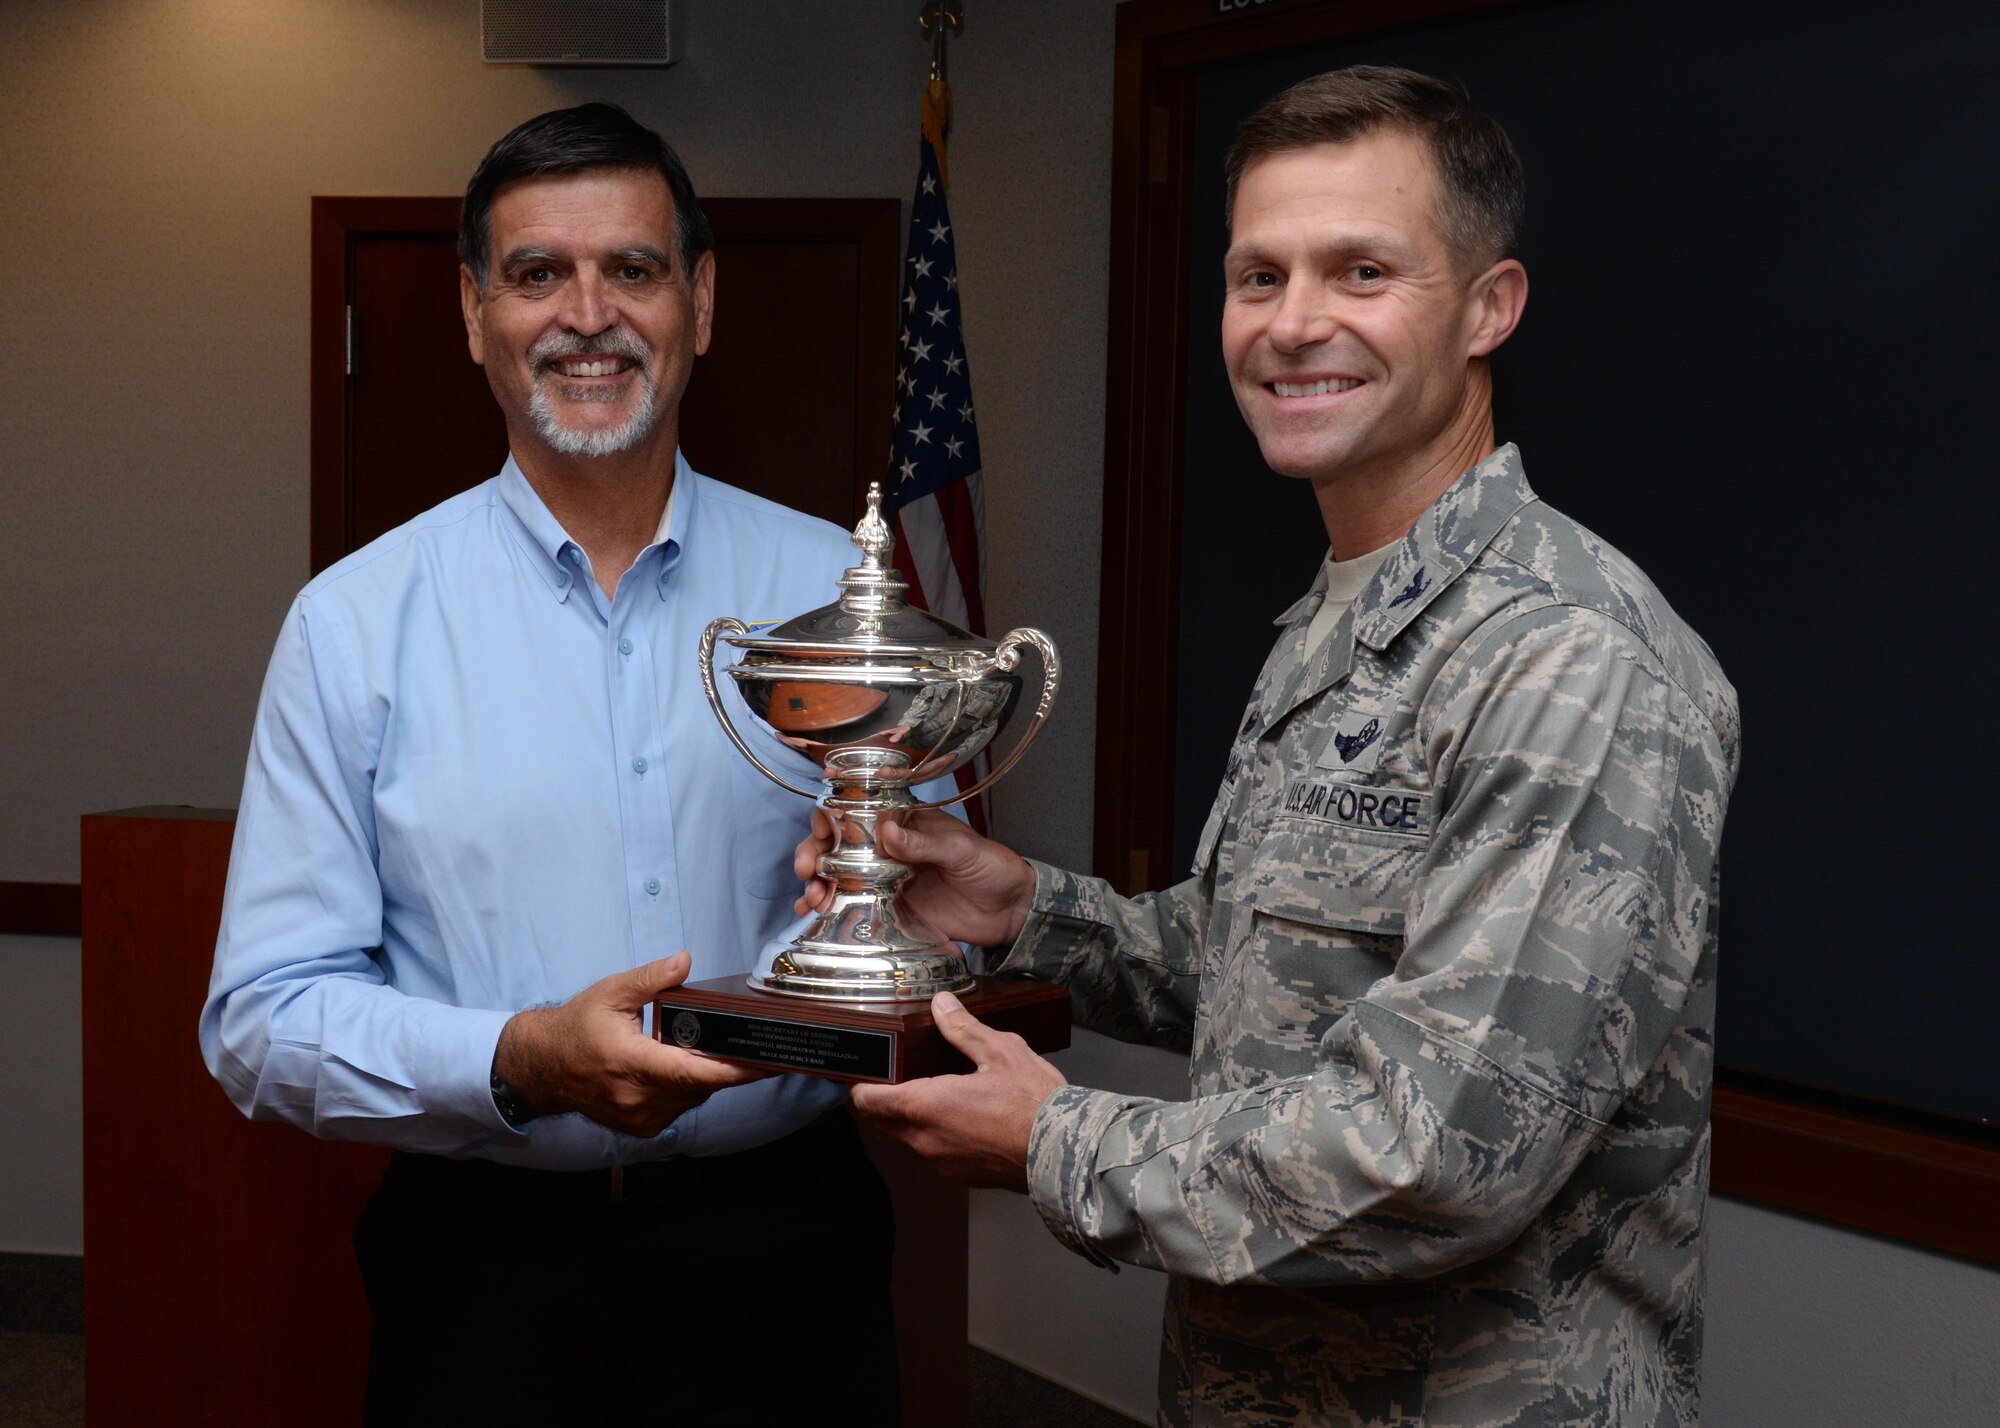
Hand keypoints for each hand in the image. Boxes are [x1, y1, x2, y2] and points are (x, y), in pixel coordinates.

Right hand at [493, 951, 770, 1136]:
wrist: (544, 1068)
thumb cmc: (578, 1027)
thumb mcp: (611, 992)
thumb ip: (651, 978)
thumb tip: (684, 961)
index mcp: (628, 1062)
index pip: (688, 1071)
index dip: (729, 1070)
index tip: (762, 1064)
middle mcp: (635, 1096)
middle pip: (699, 1085)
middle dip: (727, 1066)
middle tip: (752, 1044)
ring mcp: (638, 1118)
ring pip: (693, 1098)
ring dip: (706, 1076)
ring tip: (713, 1050)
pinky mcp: (640, 1128)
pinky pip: (680, 1108)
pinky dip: (689, 1089)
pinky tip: (685, 1067)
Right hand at [792, 807, 1037, 947]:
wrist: (1009, 911)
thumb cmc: (991, 867)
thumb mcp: (961, 850)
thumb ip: (923, 843)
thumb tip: (887, 831)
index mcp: (905, 824)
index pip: (858, 812)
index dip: (831, 819)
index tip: (820, 833)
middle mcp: (889, 850)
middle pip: (839, 846)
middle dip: (815, 855)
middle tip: (808, 871)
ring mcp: (886, 881)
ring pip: (839, 877)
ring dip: (818, 884)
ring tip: (812, 898)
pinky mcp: (891, 910)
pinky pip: (853, 907)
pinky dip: (831, 909)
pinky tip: (815, 914)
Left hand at [849, 990, 1065, 1191]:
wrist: (1063, 1151)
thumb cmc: (1033, 1102)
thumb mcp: (1000, 1051)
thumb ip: (963, 1028)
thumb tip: (941, 1004)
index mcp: (925, 1105)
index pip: (868, 1100)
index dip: (860, 1085)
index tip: (862, 1072)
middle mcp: (924, 1139)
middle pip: (882, 1122)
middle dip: (882, 1101)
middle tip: (894, 1077)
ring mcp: (941, 1162)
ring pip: (908, 1139)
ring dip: (911, 1119)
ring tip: (934, 1093)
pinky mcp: (961, 1176)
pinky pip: (934, 1153)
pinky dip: (937, 1135)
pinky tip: (963, 1118)